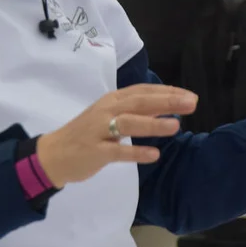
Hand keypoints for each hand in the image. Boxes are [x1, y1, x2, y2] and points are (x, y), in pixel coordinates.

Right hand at [36, 85, 197, 187]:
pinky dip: (135, 152)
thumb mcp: (109, 116)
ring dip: (153, 124)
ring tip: (176, 126)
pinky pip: (117, 151)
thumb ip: (134, 112)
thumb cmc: (86, 134)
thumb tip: (165, 108)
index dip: (167, 92)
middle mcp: (106, 110)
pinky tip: (153, 155)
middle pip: (139, 103)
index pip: (143, 91)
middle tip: (192, 104)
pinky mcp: (95, 151)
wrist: (54, 154)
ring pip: (128, 123)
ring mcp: (99, 130)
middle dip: (167, 102)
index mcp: (112, 100)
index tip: (189, 96)